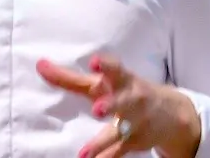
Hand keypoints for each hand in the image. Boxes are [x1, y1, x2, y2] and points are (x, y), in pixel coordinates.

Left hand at [37, 54, 199, 157]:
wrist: (170, 112)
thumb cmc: (123, 90)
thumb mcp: (100, 83)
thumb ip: (70, 77)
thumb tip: (40, 65)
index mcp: (122, 79)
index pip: (116, 69)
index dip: (106, 65)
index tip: (95, 61)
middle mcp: (132, 98)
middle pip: (123, 101)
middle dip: (112, 104)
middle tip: (97, 109)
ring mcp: (136, 121)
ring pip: (120, 131)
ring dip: (103, 140)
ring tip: (85, 152)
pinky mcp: (136, 141)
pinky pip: (120, 150)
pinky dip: (107, 157)